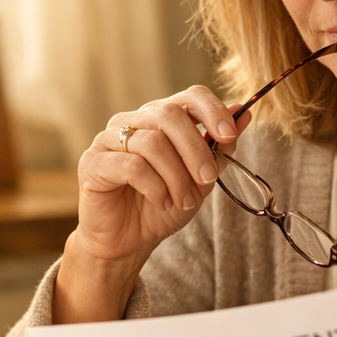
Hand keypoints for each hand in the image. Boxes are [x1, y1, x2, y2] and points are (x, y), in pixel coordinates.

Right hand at [54, 86, 250, 322]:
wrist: (129, 241)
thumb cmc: (164, 205)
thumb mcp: (200, 178)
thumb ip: (219, 147)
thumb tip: (243, 112)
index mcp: (161, 118)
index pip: (190, 96)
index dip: (212, 111)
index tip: (228, 137)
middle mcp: (134, 121)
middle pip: (170, 115)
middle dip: (196, 150)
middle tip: (207, 180)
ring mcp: (109, 138)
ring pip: (153, 143)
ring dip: (176, 177)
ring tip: (183, 201)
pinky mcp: (93, 162)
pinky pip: (132, 166)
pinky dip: (155, 188)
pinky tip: (161, 203)